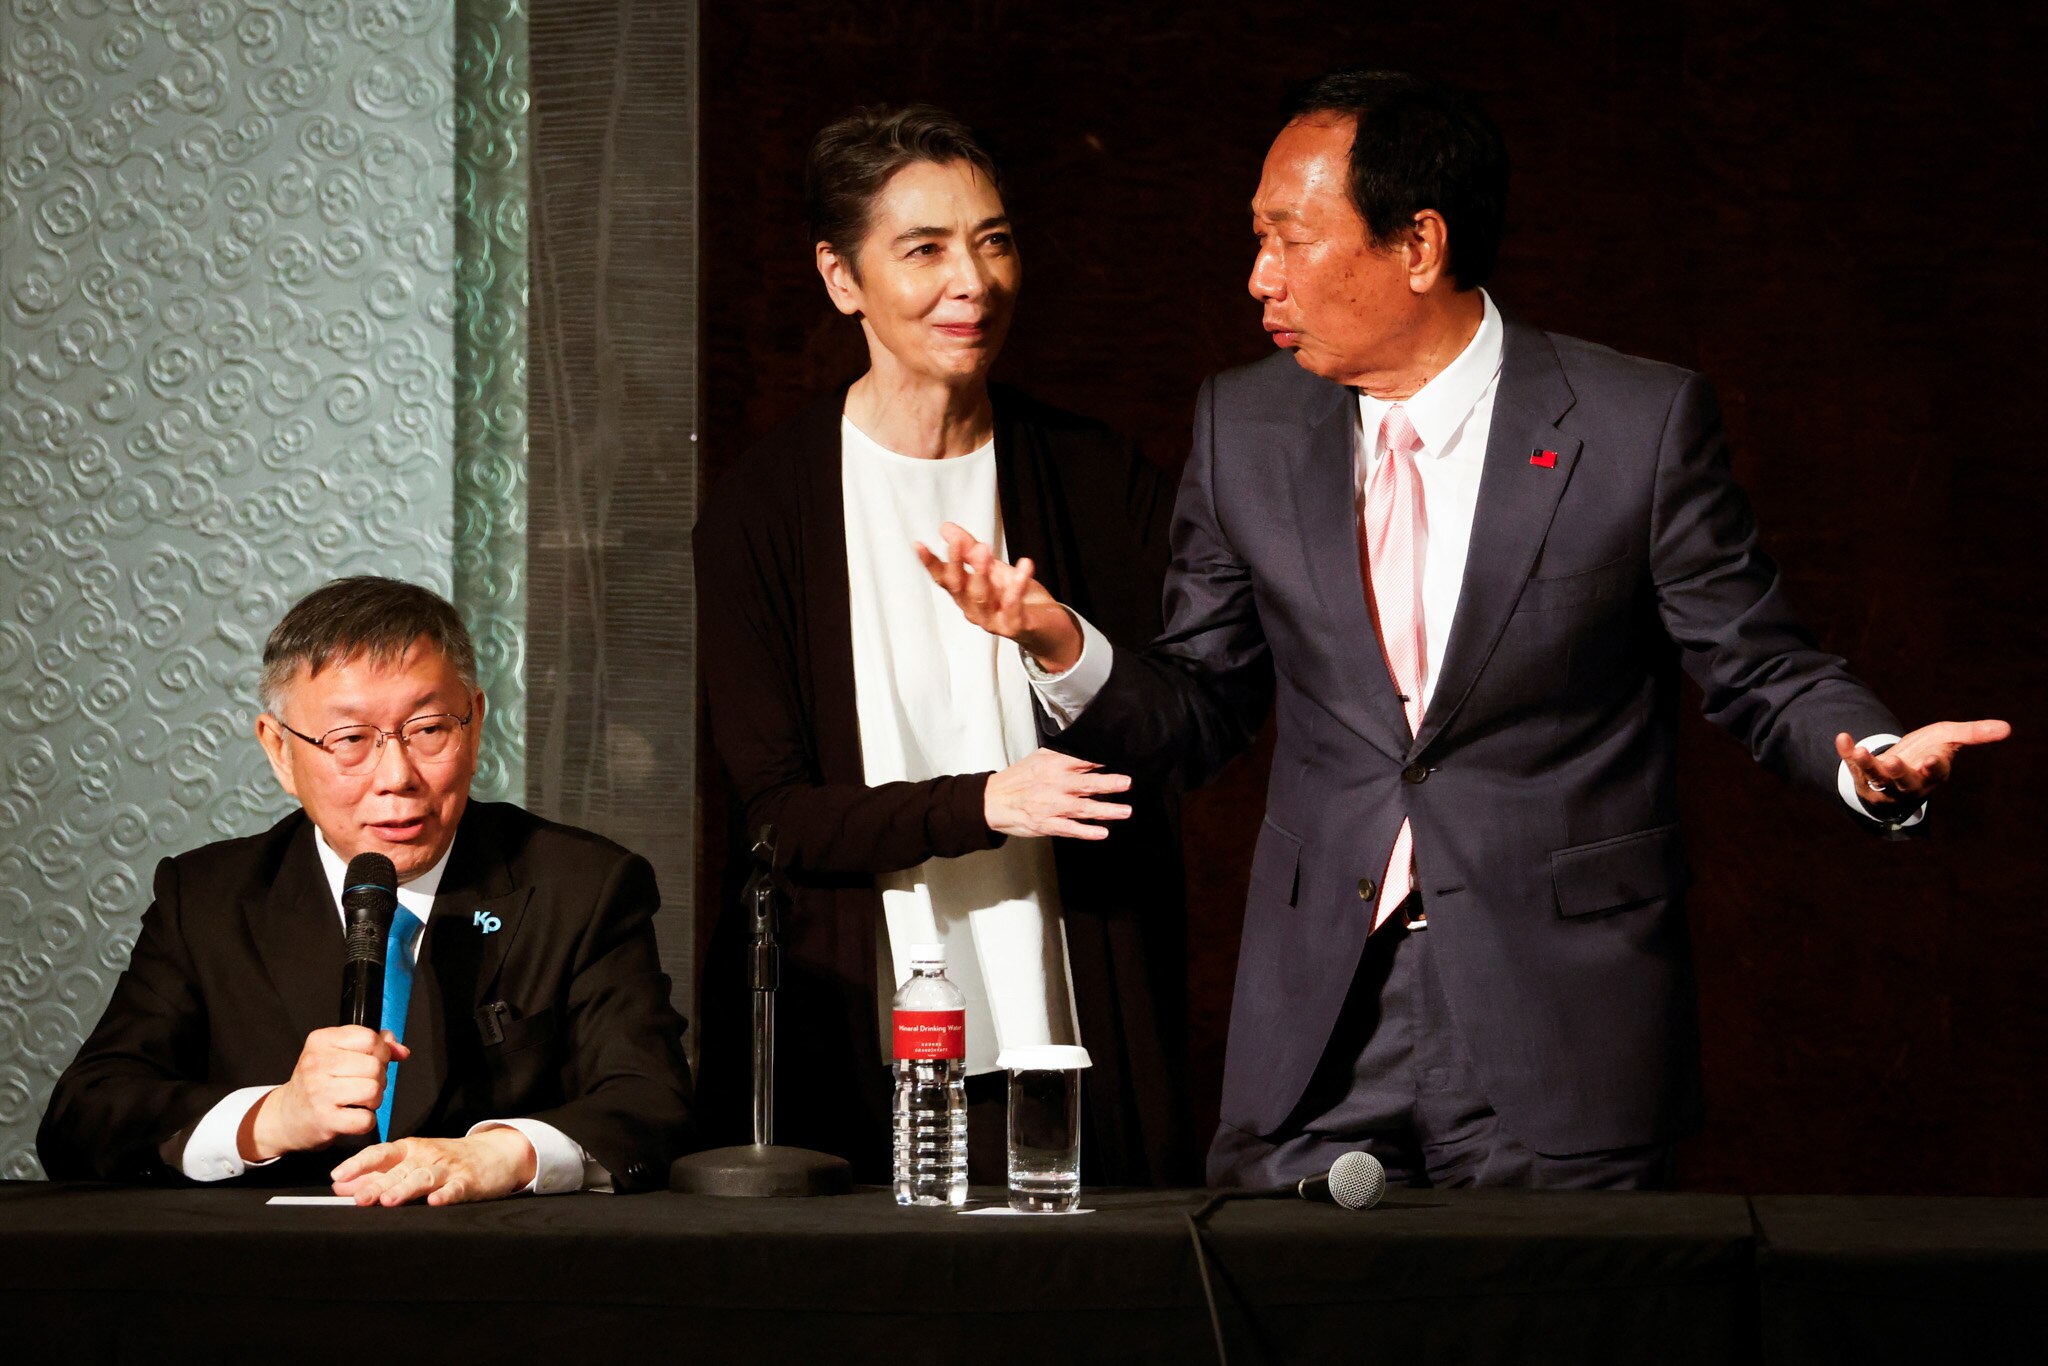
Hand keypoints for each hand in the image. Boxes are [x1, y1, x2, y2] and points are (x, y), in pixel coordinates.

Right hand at [241, 1026, 409, 1160]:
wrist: (285, 1115)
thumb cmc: (317, 1082)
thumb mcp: (338, 1053)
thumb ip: (373, 1045)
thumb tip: (401, 1050)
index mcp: (321, 1040)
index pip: (370, 1038)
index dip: (381, 1052)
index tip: (373, 1060)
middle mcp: (317, 1063)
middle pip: (375, 1066)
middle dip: (379, 1078)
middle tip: (364, 1085)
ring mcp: (319, 1092)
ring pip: (373, 1090)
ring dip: (374, 1099)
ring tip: (359, 1100)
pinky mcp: (324, 1119)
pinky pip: (366, 1119)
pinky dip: (366, 1121)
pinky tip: (352, 1115)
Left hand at [329, 1130, 538, 1206]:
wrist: (495, 1152)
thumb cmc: (445, 1159)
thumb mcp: (411, 1162)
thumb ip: (376, 1174)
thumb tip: (340, 1185)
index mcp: (409, 1150)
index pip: (380, 1154)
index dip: (358, 1164)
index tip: (338, 1175)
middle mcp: (425, 1156)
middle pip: (398, 1171)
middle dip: (377, 1184)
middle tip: (358, 1198)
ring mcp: (448, 1168)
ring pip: (424, 1178)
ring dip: (406, 1189)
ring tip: (389, 1201)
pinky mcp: (469, 1181)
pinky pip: (456, 1188)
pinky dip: (446, 1195)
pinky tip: (435, 1202)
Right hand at [914, 522, 1083, 671]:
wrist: (1050, 628)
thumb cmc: (1020, 600)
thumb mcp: (994, 569)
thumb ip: (970, 550)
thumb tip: (946, 528)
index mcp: (967, 596)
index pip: (944, 578)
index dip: (931, 563)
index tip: (918, 545)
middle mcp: (974, 610)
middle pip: (958, 587)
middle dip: (955, 564)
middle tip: (957, 542)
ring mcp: (992, 621)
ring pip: (980, 597)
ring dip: (981, 572)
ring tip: (984, 549)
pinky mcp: (1014, 626)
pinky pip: (1013, 605)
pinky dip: (1018, 585)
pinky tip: (1025, 565)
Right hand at [985, 747, 1132, 839]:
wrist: (993, 800)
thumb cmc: (1017, 780)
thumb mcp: (1039, 759)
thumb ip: (1064, 756)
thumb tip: (1088, 752)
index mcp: (1054, 765)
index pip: (1083, 760)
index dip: (1102, 761)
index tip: (1122, 760)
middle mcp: (1054, 784)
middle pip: (1086, 783)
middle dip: (1108, 783)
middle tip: (1126, 783)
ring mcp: (1051, 806)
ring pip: (1082, 808)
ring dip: (1106, 810)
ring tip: (1124, 811)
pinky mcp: (1046, 823)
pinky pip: (1069, 828)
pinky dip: (1086, 831)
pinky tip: (1101, 832)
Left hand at [1836, 719, 2011, 815]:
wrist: (1899, 764)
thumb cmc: (1929, 750)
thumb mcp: (1950, 738)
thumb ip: (1974, 734)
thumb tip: (2007, 728)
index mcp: (1932, 773)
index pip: (1935, 773)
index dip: (1932, 768)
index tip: (1930, 761)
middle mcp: (1908, 782)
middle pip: (1904, 781)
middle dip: (1899, 772)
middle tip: (1893, 762)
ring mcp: (1884, 783)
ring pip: (1876, 778)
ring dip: (1868, 765)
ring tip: (1860, 750)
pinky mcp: (1863, 777)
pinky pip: (1853, 766)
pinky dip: (1847, 753)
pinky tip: (1842, 737)